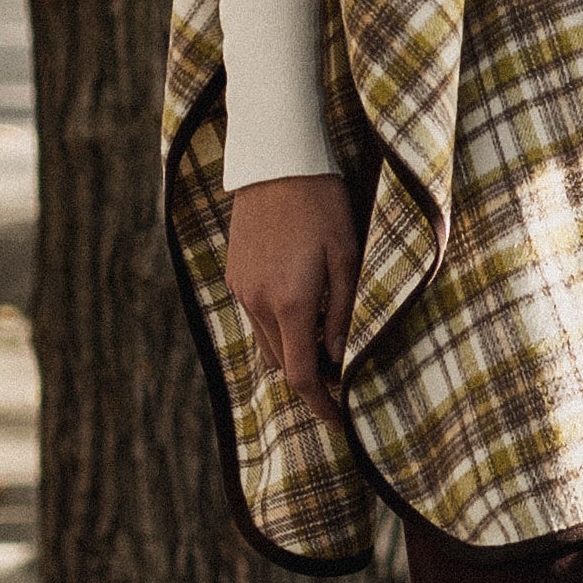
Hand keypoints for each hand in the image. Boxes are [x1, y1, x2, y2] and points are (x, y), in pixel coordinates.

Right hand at [223, 172, 357, 411]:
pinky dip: (277, 326)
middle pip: (282, 364)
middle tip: (339, 382)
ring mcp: (242, 289)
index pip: (303, 375)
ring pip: (266, 342)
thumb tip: (338, 357)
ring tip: (323, 345)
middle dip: (309, 381)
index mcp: (291, 303)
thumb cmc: (322, 205)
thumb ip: (344, 311)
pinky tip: (300, 309)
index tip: (338, 419)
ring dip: (292, 352)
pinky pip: (255, 315)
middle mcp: (259, 303)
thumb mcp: (348, 257)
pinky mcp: (235, 274)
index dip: (320, 404)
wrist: (276, 162)